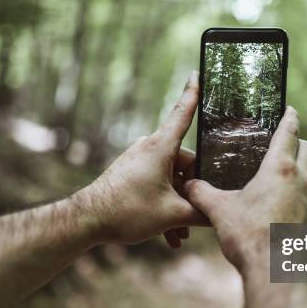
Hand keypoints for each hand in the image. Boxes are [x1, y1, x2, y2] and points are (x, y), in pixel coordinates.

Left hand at [73, 71, 206, 246]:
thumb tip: (220, 214)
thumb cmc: (127, 211)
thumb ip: (201, 213)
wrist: (87, 221)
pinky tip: (168, 235)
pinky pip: (158, 185)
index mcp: (161, 148)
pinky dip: (165, 207)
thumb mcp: (172, 215)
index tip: (197, 72)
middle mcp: (150, 149)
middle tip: (199, 216)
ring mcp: (140, 161)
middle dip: (193, 192)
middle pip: (186, 163)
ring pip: (172, 180)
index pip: (183, 113)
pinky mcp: (132, 174)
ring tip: (180, 234)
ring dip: (179, 206)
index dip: (193, 92)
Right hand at [185, 107, 306, 272]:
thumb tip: (189, 185)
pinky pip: (304, 200)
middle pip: (306, 150)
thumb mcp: (218, 210)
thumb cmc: (249, 235)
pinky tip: (276, 206)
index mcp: (280, 169)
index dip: (290, 117)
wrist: (274, 272)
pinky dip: (293, 195)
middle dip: (297, 141)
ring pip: (306, 176)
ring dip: (295, 170)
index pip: (290, 132)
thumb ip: (201, 193)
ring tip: (275, 175)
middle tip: (282, 140)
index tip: (290, 109)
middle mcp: (300, 182)